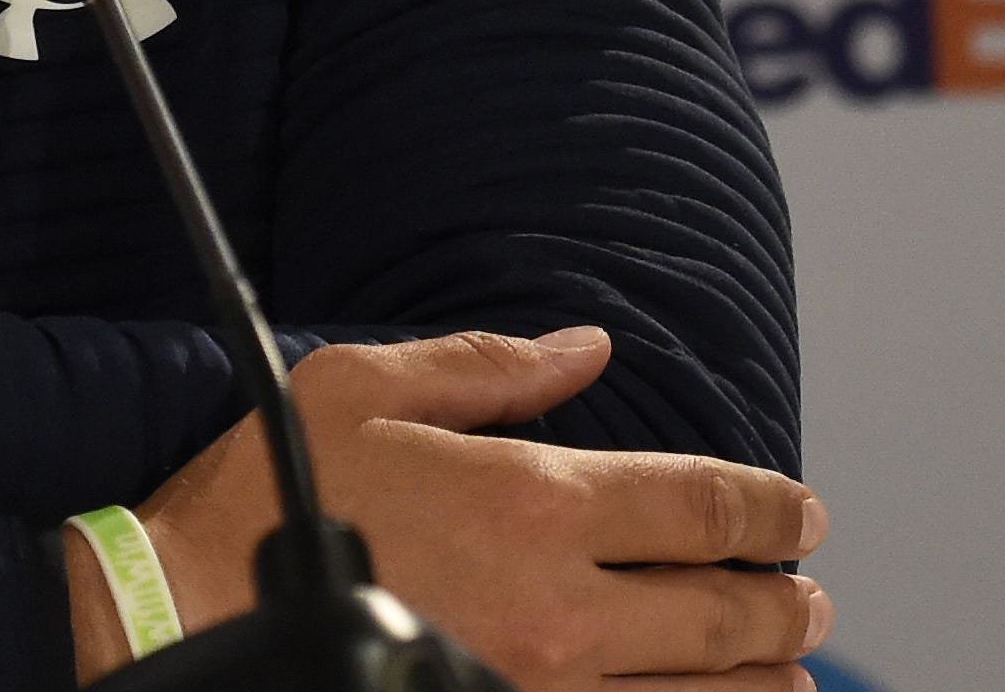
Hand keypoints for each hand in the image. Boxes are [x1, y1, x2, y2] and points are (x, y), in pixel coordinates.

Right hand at [72, 328, 831, 688]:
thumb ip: (490, 365)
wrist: (195, 613)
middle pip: (726, 614)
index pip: (698, 505)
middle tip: (809, 593)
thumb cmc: (271, 495)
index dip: (769, 506)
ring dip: (765, 682)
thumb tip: (588, 346)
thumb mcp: (364, 386)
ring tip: (788, 669)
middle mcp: (563, 610)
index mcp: (533, 502)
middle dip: (785, 600)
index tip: (800, 510)